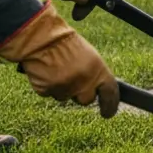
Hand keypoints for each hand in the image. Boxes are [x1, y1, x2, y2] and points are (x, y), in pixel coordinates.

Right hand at [0, 2, 118, 117]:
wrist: (42, 39)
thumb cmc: (66, 44)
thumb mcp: (89, 57)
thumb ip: (95, 75)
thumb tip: (97, 90)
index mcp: (98, 70)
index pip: (110, 93)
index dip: (110, 105)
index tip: (108, 113)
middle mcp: (84, 82)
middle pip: (86, 100)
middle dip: (80, 94)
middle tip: (73, 79)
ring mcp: (65, 87)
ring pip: (65, 97)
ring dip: (62, 88)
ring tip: (57, 69)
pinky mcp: (47, 90)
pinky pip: (49, 93)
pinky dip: (48, 86)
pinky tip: (47, 72)